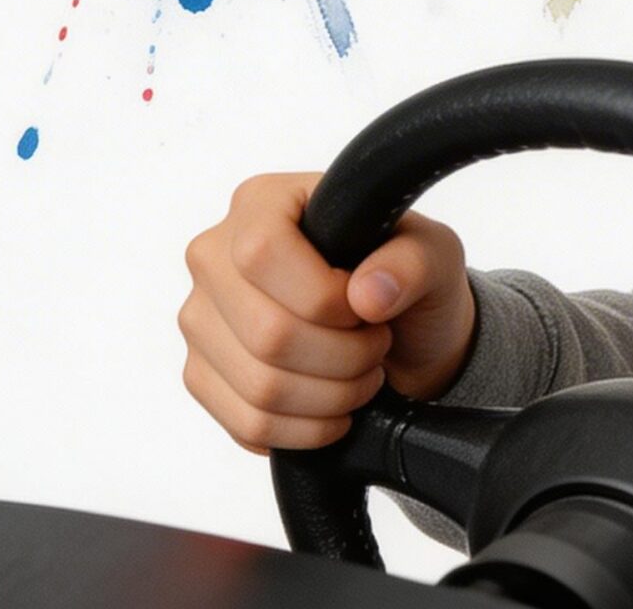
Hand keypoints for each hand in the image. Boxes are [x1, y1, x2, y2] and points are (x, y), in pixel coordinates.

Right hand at [178, 171, 478, 454]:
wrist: (394, 328)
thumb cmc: (404, 277)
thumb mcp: (432, 253)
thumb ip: (413, 260)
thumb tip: (369, 293)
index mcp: (261, 202)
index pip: (264, 254)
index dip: (326, 297)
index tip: (367, 307)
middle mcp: (214, 256)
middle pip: (267, 333)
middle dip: (345, 356)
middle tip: (375, 347)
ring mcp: (200, 318)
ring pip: (259, 387)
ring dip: (332, 397)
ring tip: (362, 375)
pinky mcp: (202, 374)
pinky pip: (246, 422)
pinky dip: (305, 430)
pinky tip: (333, 409)